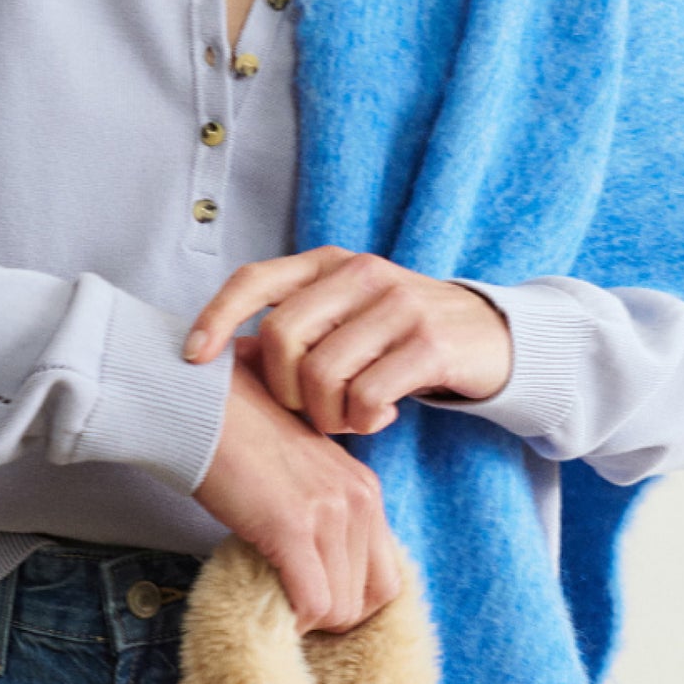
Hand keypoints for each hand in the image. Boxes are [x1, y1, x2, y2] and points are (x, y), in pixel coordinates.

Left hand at [181, 246, 513, 436]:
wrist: (491, 335)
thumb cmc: (398, 335)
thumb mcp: (346, 314)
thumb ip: (296, 325)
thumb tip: (220, 359)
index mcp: (328, 264)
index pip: (254, 280)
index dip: (215, 317)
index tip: (192, 358)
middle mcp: (360, 273)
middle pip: (280, 338)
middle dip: (284, 391)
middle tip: (311, 411)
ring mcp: (397, 304)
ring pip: (321, 374)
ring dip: (326, 415)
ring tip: (349, 417)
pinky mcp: (429, 342)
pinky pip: (366, 395)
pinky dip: (363, 420)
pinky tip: (379, 416)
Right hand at [191, 337, 404, 635]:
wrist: (203, 408)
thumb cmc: (239, 442)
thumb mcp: (301, 476)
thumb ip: (323, 514)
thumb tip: (320, 574)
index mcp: (365, 489)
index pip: (385, 578)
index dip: (348, 602)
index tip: (310, 602)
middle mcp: (359, 499)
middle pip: (367, 600)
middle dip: (328, 616)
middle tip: (288, 608)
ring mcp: (330, 513)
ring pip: (340, 608)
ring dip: (307, 620)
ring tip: (272, 601)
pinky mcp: (293, 526)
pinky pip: (311, 602)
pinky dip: (291, 618)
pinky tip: (266, 605)